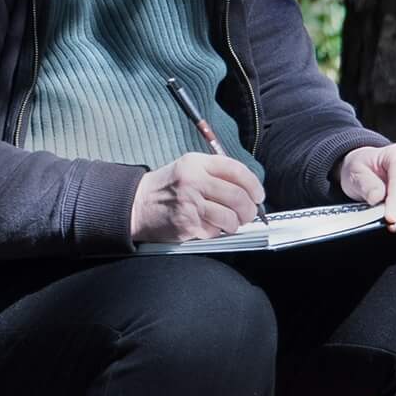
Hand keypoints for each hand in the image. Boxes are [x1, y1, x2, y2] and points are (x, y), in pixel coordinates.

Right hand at [131, 154, 266, 243]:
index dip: (254, 185)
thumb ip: (216, 174)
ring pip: (230, 217)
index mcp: (197, 163)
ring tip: (231, 223)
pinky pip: (214, 230)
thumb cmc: (167, 187)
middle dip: (249, 209)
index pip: (236, 170)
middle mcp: (194, 181)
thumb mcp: (189, 168)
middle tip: (249, 214)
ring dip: (236, 224)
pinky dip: (217, 232)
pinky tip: (209, 227)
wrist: (136, 204)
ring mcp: (191, 203)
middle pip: (238, 196)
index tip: (258, 195)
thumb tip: (249, 190)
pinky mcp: (187, 224)